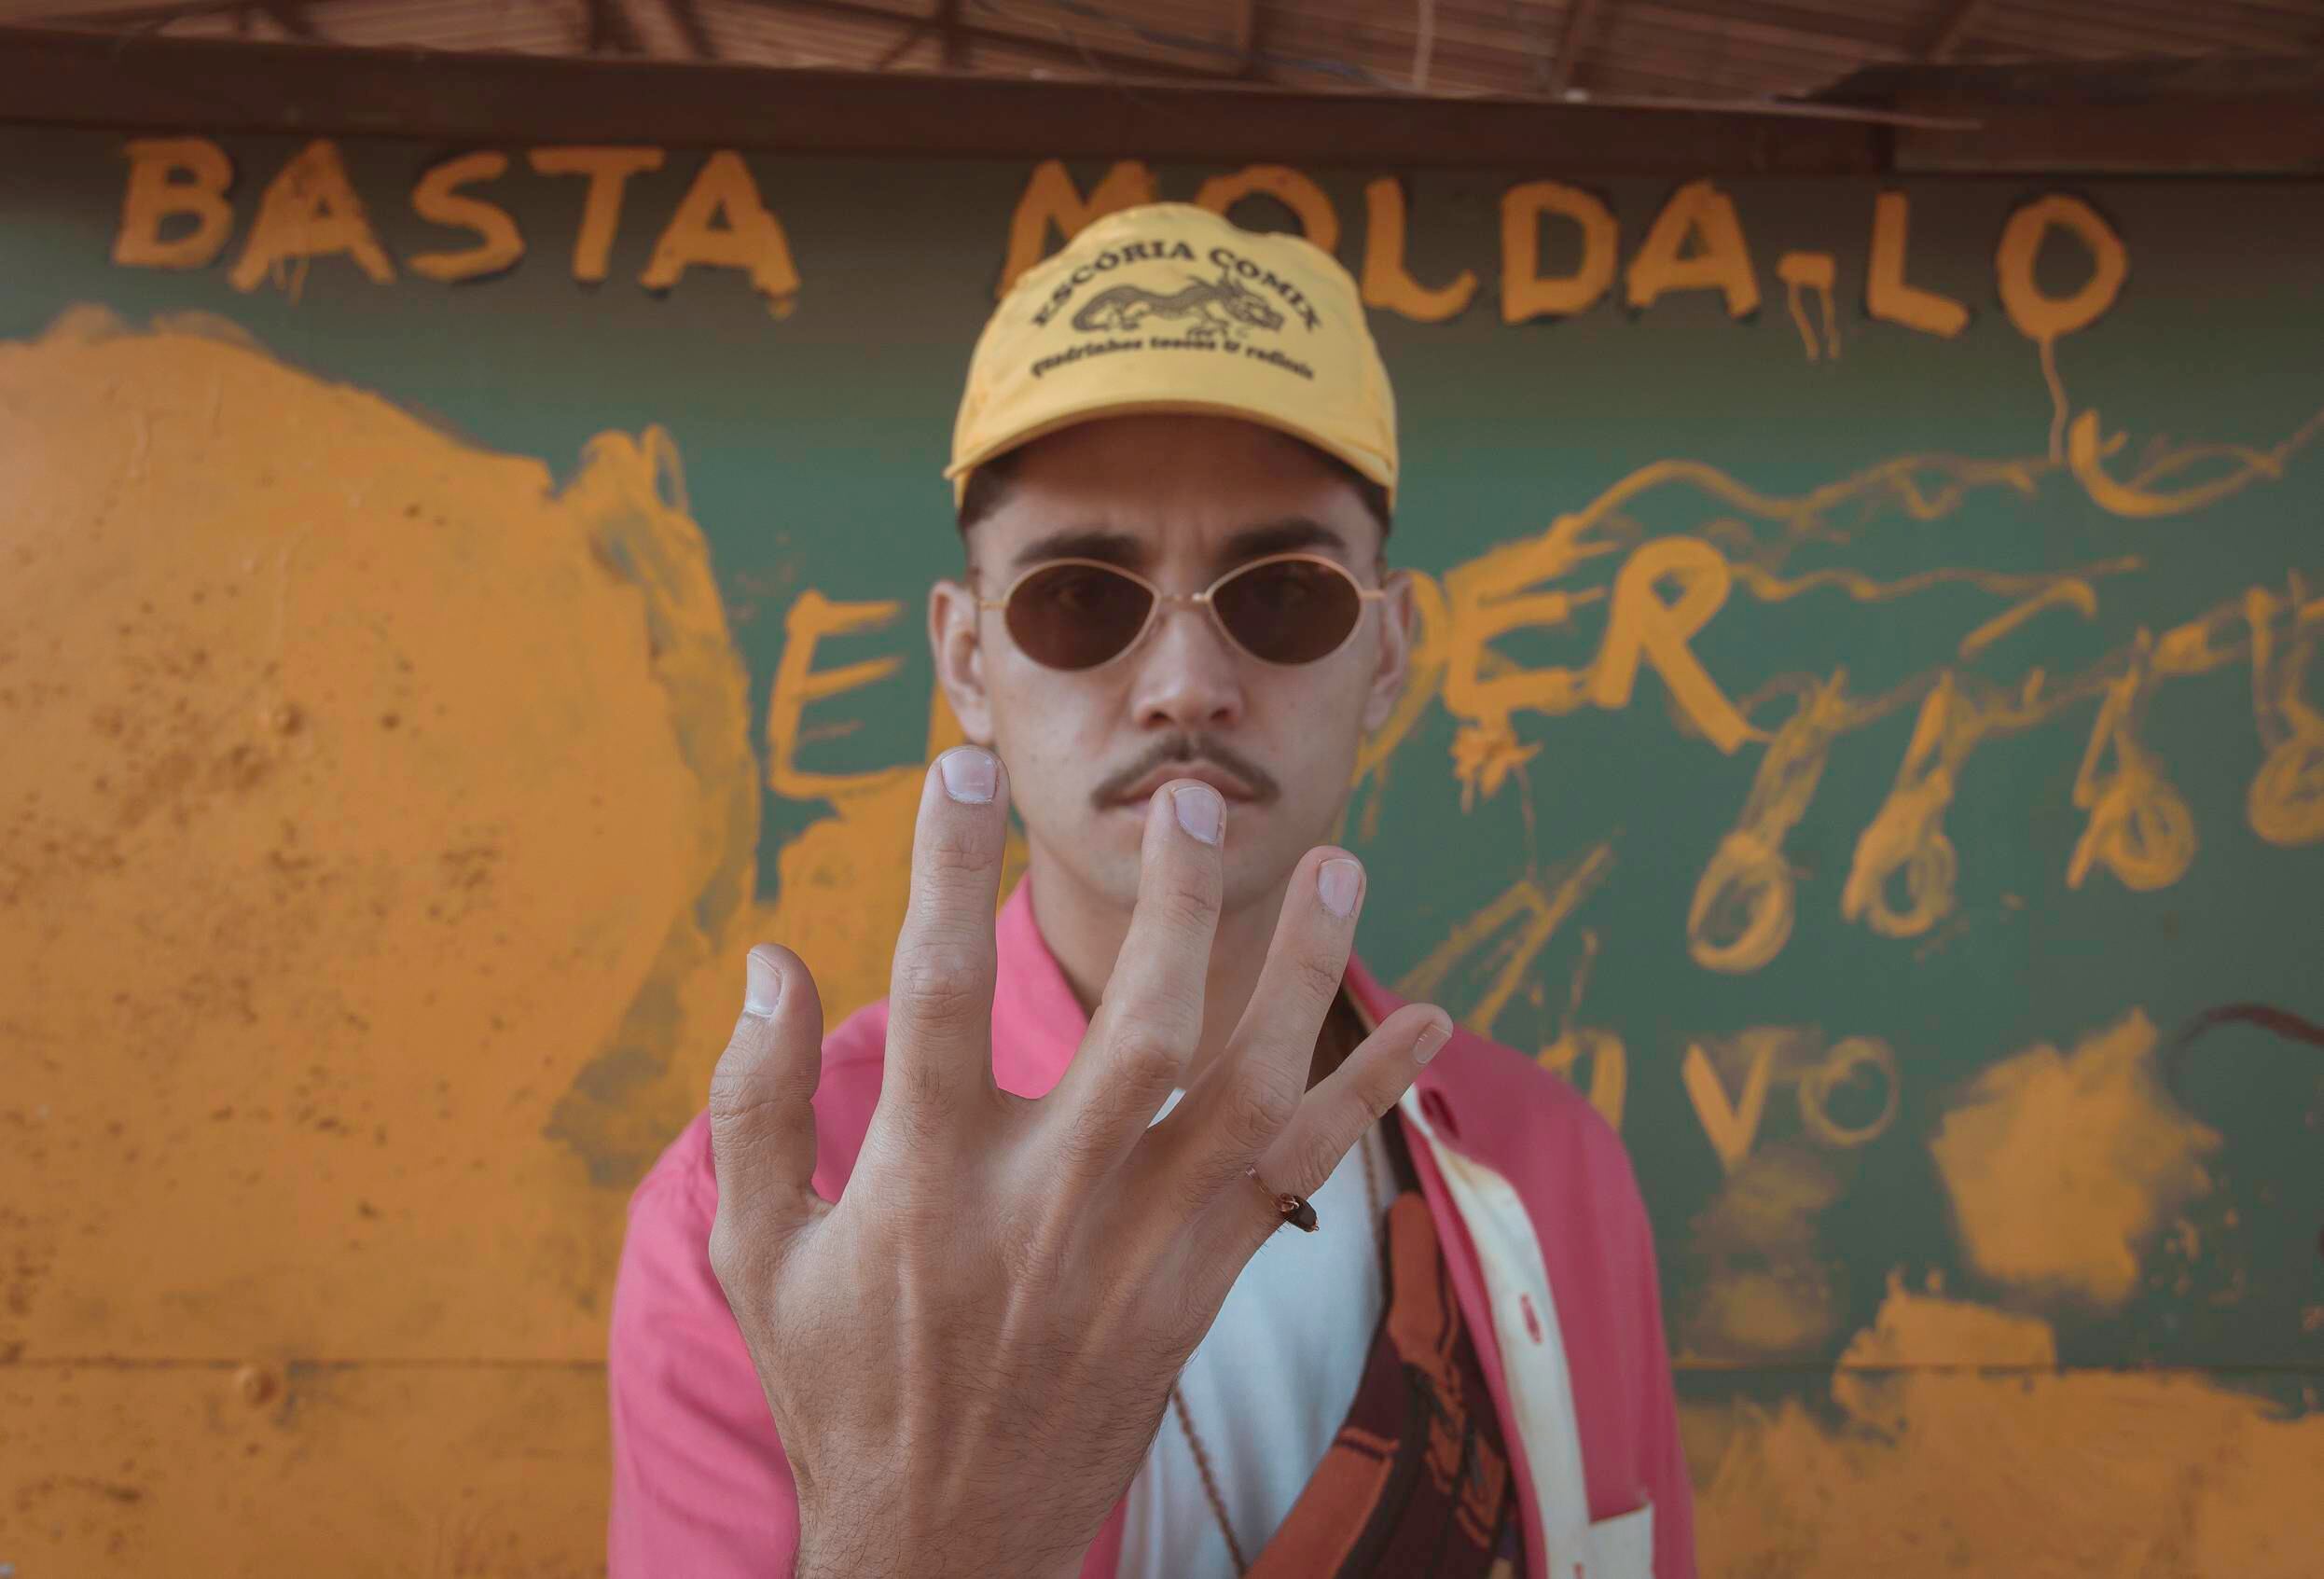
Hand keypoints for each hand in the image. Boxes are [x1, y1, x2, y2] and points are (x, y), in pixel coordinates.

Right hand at [706, 745, 1452, 1578]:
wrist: (944, 1547)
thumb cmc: (841, 1388)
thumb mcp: (758, 1255)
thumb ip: (755, 1103)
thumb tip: (768, 958)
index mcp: (924, 1185)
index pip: (936, 996)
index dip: (943, 871)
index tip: (958, 769)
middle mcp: (1046, 1210)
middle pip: (1131, 1031)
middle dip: (1167, 909)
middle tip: (1186, 802)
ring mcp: (1137, 1253)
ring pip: (1242, 1094)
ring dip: (1300, 977)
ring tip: (1342, 867)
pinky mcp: (1198, 1292)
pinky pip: (1300, 1179)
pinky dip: (1366, 1097)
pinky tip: (1428, 1023)